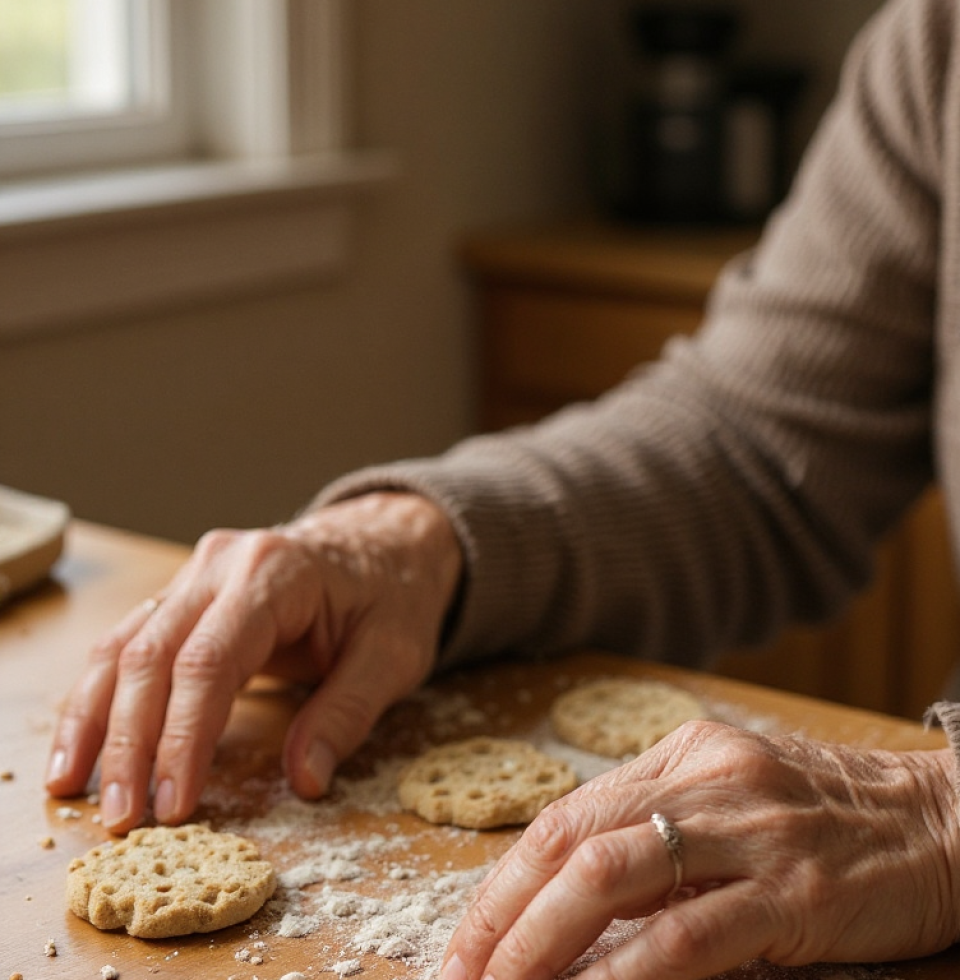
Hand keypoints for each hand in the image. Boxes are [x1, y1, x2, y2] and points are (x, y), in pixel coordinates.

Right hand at [45, 492, 461, 833]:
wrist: (385, 544)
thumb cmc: (393, 596)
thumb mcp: (394, 655)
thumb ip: (348, 714)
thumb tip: (305, 782)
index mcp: (276, 573)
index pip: (210, 660)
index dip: (185, 736)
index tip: (175, 802)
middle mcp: (222, 564)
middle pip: (152, 654)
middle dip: (130, 740)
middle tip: (122, 815)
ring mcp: (198, 574)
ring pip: (124, 645)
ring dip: (95, 719)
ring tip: (71, 787)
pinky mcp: (188, 594)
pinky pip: (131, 642)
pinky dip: (103, 694)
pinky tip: (83, 742)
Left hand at [442, 721, 959, 979]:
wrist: (941, 820)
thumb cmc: (827, 819)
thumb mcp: (731, 802)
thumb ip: (659, 833)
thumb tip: (569, 902)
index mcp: (679, 757)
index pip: (563, 817)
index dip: (501, 885)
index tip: (464, 945)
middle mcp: (702, 778)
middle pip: (569, 842)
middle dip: (500, 917)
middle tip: (460, 978)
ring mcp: (747, 828)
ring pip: (611, 875)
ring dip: (542, 942)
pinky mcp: (793, 886)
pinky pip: (689, 932)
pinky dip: (626, 972)